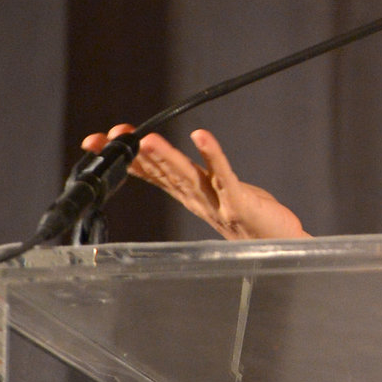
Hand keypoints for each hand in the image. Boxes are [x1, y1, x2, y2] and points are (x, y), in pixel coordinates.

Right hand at [79, 125, 308, 239]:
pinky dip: (212, 154)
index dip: (126, 157)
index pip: (152, 173)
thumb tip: (170, 160)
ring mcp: (217, 202)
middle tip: (108, 137)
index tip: (99, 140)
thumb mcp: (217, 192)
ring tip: (144, 140)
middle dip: (133, 154)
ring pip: (185, 175)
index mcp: (190, 196)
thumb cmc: (253, 218)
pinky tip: (200, 136)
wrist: (281, 245)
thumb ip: (195, 177)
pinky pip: (224, 175)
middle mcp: (198, 199)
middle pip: (161, 172)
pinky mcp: (239, 201)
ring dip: (164, 157)